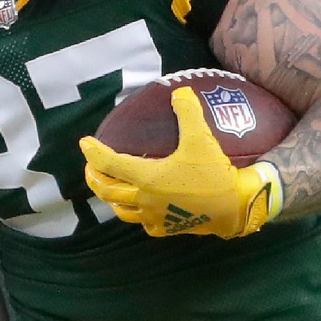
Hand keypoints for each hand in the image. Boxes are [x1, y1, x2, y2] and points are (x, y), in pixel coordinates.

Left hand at [80, 86, 282, 238]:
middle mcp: (144, 199)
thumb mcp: (202, 139)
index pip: (109, 164)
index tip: (84, 143)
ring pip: (122, 210)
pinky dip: (137, 214)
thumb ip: (188, 113)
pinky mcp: (166, 228)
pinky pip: (144, 223)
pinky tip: (141, 208)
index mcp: (146, 178)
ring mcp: (153, 217)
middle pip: (107, 191)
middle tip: (91, 168)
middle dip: (94, 179)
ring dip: (111, 198)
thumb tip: (179, 92)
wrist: (235, 207)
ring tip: (110, 188)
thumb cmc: (215, 174)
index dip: (94, 153)